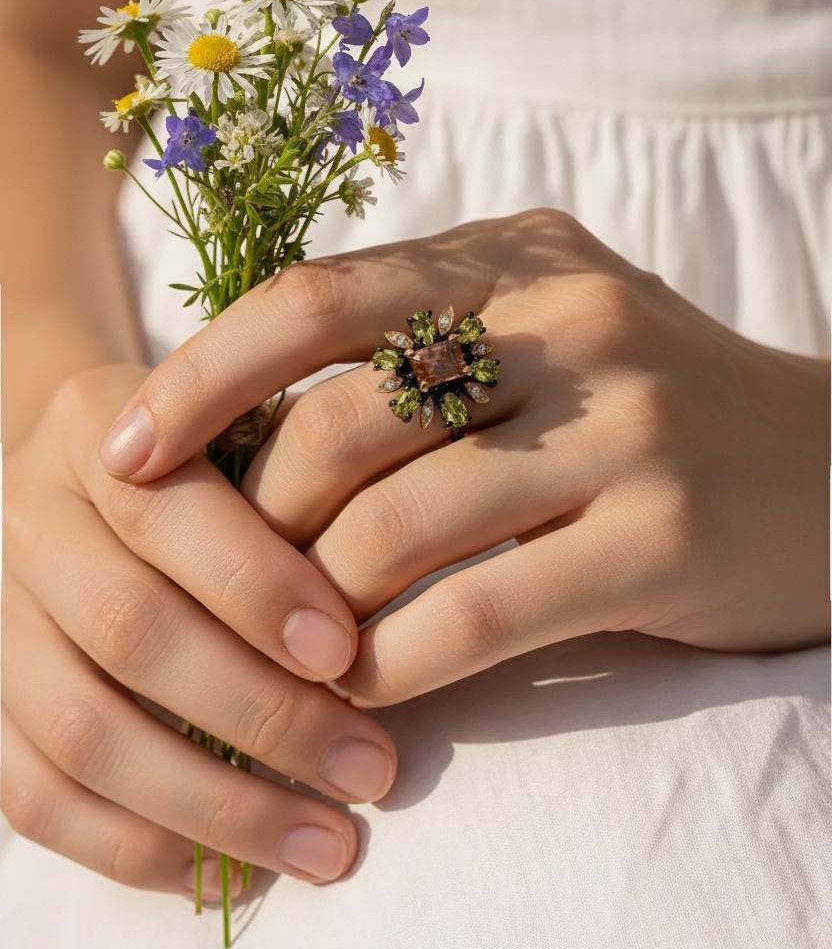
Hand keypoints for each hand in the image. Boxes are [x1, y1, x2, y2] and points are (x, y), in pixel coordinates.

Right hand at [3, 364, 397, 895]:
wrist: (75, 474)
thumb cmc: (199, 462)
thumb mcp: (240, 433)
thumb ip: (292, 496)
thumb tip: (375, 637)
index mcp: (96, 431)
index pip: (168, 513)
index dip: (256, 587)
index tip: (345, 654)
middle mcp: (27, 523)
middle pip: (129, 632)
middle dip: (262, 715)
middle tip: (371, 771)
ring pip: (82, 733)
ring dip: (216, 807)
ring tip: (329, 847)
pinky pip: (38, 799)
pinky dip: (137, 850)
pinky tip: (230, 875)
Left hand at [97, 210, 829, 707]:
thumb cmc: (663, 415)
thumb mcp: (550, 336)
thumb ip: (425, 350)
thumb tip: (258, 429)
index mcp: (519, 258)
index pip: (316, 299)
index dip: (201, 376)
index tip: (124, 451)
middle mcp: (570, 321)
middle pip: (340, 424)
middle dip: (258, 526)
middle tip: (231, 591)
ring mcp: (623, 426)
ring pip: (397, 526)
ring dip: (316, 609)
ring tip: (296, 652)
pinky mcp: (663, 538)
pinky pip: (478, 610)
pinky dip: (398, 663)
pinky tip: (370, 690)